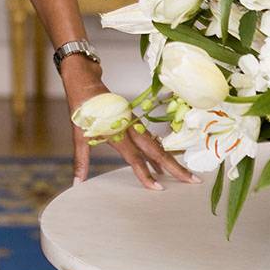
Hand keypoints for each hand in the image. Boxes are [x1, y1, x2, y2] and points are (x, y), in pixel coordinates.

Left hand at [59, 56, 201, 191]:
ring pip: (155, 144)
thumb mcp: (77, 134)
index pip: (134, 157)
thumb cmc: (81, 107)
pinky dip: (156, 151)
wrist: (85, 82)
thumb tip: (76, 183)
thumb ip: (81, 160)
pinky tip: (160, 165)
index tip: (158, 188)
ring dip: (169, 159)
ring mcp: (133, 122)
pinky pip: (149, 138)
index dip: (146, 173)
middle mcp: (129, 127)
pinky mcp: (133, 120)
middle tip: (192, 180)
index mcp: (116, 131)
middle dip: (174, 166)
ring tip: (184, 175)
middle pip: (155, 150)